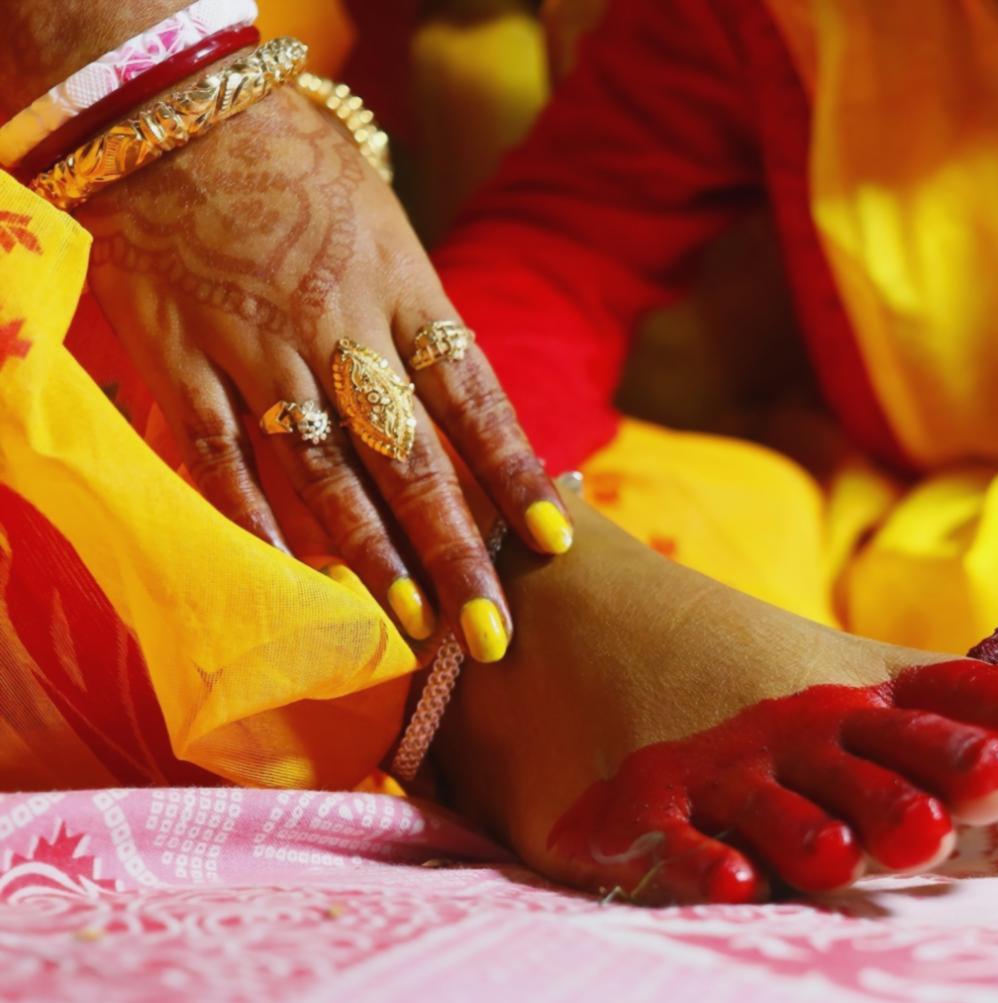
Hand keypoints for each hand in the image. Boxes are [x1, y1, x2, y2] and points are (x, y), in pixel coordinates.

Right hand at [76, 87, 571, 661]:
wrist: (171, 107)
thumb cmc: (295, 162)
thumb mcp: (384, 228)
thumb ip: (417, 316)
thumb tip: (460, 407)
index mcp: (404, 290)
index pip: (474, 400)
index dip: (515, 475)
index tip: (556, 543)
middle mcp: (340, 329)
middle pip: (409, 458)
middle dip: (455, 549)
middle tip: (490, 630)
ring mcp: (257, 347)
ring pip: (323, 471)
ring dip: (369, 554)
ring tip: (410, 622)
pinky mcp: (180, 357)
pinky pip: (216, 454)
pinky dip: (249, 518)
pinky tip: (284, 573)